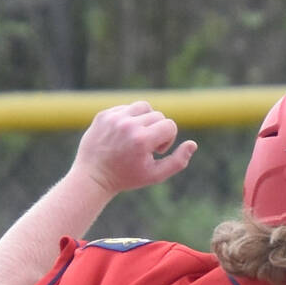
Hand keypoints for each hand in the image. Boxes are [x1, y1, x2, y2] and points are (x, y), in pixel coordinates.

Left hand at [74, 101, 197, 195]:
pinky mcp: (104, 115)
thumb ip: (177, 162)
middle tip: (145, 147)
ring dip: (145, 120)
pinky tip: (122, 135)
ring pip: (143, 107)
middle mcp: (128, 125)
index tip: (155, 151)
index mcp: (142, 140)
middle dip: (156, 131)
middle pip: (158, 115)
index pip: (170, 125)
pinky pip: (126, 108)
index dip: (167, 139)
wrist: (93, 176)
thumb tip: (193, 144)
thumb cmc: (127, 177)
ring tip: (136, 136)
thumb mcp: (155, 175)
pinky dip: (128, 119)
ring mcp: (114, 118)